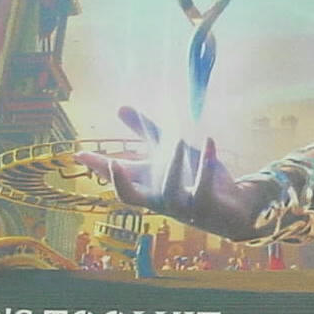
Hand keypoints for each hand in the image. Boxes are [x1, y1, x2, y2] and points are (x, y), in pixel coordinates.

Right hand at [77, 107, 279, 241]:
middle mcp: (161, 200)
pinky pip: (203, 186)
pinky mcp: (205, 206)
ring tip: (176, 140)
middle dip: (120, 182)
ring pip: (169, 191)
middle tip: (112, 162)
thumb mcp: (170, 151)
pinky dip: (206, 161)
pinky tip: (209, 140)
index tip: (79, 154)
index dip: (99, 167)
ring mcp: (182, 206)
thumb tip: (119, 107)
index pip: (118, 179)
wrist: (234, 205)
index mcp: (150, 186)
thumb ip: (146, 132)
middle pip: (131, 196)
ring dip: (172, 164)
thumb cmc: (196, 179)